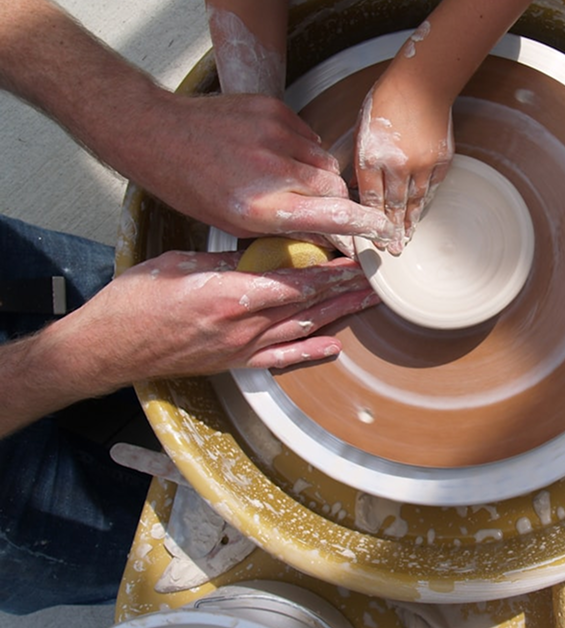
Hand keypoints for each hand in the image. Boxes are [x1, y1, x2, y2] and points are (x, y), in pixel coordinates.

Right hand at [46, 249, 377, 391]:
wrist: (108, 348)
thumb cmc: (135, 301)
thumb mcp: (180, 263)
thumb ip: (226, 260)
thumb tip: (263, 250)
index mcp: (231, 295)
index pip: (298, 281)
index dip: (334, 271)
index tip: (359, 260)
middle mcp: (244, 326)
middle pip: (309, 305)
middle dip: (347, 291)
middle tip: (379, 280)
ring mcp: (241, 348)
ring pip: (303, 329)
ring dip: (340, 316)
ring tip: (368, 303)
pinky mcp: (234, 364)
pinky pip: (281, 359)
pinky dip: (311, 353)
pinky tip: (335, 347)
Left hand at [129, 92, 401, 249]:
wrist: (159, 134)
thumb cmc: (191, 185)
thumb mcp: (235, 223)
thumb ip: (286, 228)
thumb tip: (327, 236)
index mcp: (262, 207)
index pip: (333, 216)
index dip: (365, 226)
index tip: (383, 232)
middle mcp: (273, 169)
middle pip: (335, 188)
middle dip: (337, 202)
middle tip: (323, 210)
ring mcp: (275, 135)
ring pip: (325, 163)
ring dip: (319, 176)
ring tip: (291, 181)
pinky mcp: (275, 110)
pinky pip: (310, 138)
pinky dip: (304, 152)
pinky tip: (278, 157)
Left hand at [354, 70, 453, 253]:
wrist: (423, 83)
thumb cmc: (387, 102)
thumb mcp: (362, 129)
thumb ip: (361, 161)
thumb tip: (361, 189)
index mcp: (371, 156)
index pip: (370, 199)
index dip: (370, 222)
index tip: (370, 239)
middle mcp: (396, 165)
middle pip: (393, 206)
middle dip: (392, 232)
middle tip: (393, 251)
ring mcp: (421, 164)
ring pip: (415, 202)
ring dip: (410, 223)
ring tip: (407, 239)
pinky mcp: (440, 161)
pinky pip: (431, 188)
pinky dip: (425, 203)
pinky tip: (420, 214)